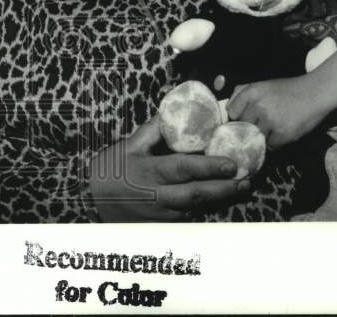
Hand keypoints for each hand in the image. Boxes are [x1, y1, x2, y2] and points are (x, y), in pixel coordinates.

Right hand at [87, 115, 248, 221]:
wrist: (91, 201)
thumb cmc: (111, 169)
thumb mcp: (128, 145)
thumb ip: (153, 130)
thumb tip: (174, 111)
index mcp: (150, 172)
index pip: (183, 169)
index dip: (208, 167)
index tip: (230, 163)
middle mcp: (158, 195)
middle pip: (196, 194)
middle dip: (224, 188)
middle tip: (246, 180)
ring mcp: (161, 213)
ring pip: (196, 208)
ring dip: (220, 199)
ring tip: (240, 188)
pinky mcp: (162, 224)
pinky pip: (188, 216)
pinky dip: (205, 208)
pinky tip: (219, 200)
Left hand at [227, 75, 331, 148]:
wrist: (316, 93)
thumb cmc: (287, 90)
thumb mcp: (262, 85)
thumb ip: (242, 93)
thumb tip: (228, 109)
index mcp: (252, 92)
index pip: (232, 112)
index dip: (239, 117)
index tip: (246, 117)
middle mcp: (258, 106)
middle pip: (244, 126)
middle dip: (251, 127)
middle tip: (264, 123)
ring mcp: (270, 121)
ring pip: (257, 137)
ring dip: (264, 135)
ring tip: (276, 126)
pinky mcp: (282, 134)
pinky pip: (271, 146)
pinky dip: (276, 142)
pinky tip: (283, 132)